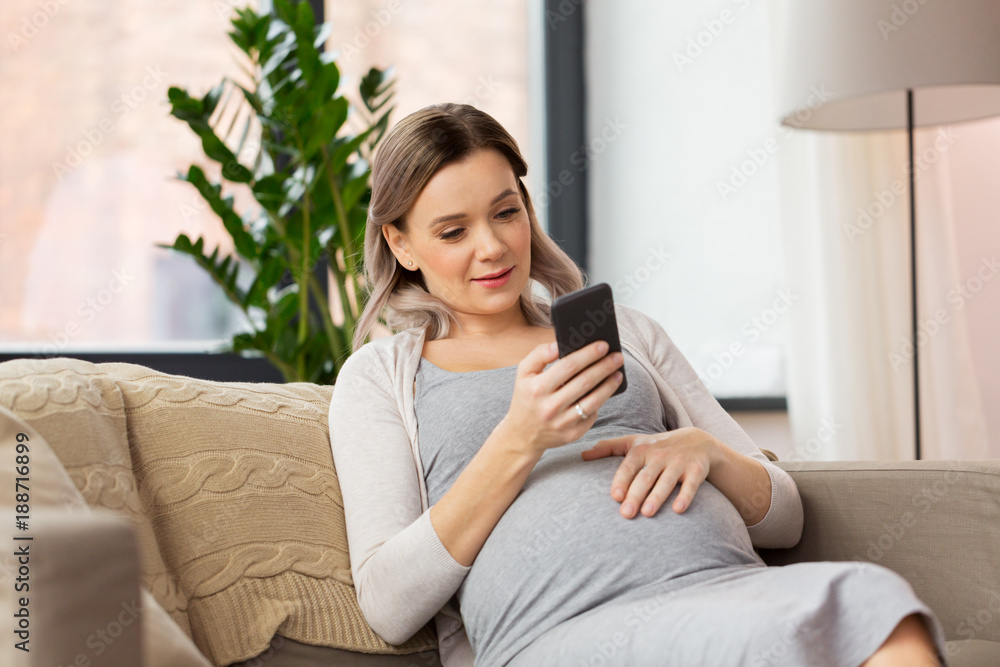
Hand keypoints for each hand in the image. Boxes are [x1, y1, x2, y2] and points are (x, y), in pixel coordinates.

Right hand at [498, 339, 624, 456]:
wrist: (522, 434)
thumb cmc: (525, 397)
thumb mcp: (523, 374)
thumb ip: (539, 355)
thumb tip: (559, 345)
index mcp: (537, 388)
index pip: (569, 366)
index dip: (588, 354)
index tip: (603, 345)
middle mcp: (550, 407)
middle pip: (585, 382)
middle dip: (604, 367)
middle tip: (618, 357)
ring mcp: (562, 423)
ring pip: (593, 401)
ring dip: (609, 385)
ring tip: (618, 373)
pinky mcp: (572, 434)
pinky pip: (591, 415)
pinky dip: (600, 402)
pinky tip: (605, 391)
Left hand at [581, 427, 719, 518]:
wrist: (698, 442)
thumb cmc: (658, 446)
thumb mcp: (634, 442)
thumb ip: (608, 447)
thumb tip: (582, 455)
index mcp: (642, 449)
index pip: (629, 466)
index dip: (622, 480)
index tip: (615, 496)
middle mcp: (660, 455)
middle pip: (646, 477)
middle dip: (636, 494)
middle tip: (627, 513)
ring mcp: (679, 462)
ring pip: (666, 481)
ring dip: (657, 497)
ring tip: (648, 513)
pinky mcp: (696, 470)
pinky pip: (690, 484)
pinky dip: (685, 496)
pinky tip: (678, 509)